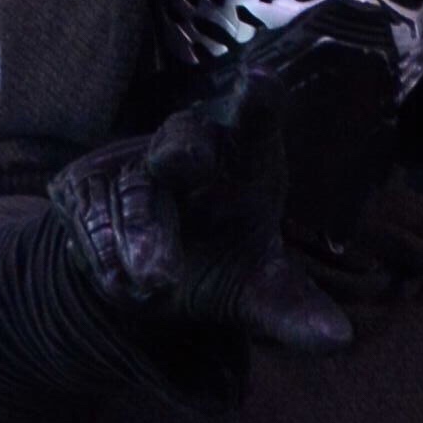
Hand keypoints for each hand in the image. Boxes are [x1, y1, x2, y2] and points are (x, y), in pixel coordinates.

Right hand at [50, 17, 384, 363]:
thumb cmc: (218, 264)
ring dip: (143, 238)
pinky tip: (123, 282)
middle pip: (183, 142)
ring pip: (135, 192)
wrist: (140, 279)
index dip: (259, 101)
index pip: (257, 123)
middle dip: (182, 149)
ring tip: (154, 283)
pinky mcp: (84, 182)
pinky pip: (91, 214)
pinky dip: (106, 254)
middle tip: (182, 159)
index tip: (262, 82)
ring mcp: (133, 161)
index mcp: (246, 160)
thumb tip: (338, 340)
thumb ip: (291, 309)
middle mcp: (191, 146)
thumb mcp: (254, 292)